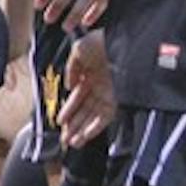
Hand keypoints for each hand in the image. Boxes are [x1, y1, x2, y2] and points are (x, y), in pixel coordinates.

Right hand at [58, 29, 114, 148]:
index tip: (60, 122)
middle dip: (73, 125)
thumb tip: (69, 87)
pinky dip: (94, 127)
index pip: (77, 97)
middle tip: (64, 140)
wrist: (125, 42)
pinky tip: (85, 136)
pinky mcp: (117, 101)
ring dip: (82, 130)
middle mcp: (98, 87)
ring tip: (72, 143)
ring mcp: (108, 95)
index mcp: (89, 75)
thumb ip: (71, 68)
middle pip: (84, 110)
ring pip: (92, 117)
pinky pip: (104, 117)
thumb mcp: (79, 49)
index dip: (68, 110)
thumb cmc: (102, 42)